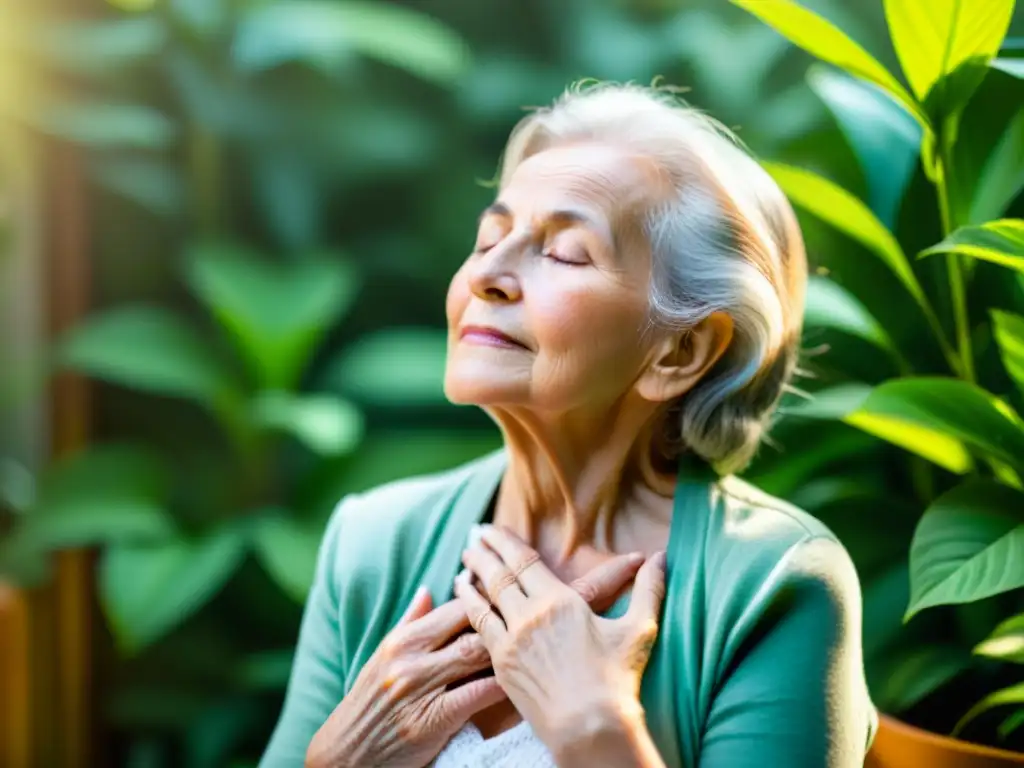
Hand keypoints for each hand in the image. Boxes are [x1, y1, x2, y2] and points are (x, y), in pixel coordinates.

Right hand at [306, 550, 648, 767]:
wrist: (343, 756)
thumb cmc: (370, 702)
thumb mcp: (386, 656)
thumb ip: (415, 620)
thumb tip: (436, 585)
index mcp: (415, 632)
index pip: (477, 594)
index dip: (521, 571)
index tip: (565, 558)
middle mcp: (420, 650)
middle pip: (496, 613)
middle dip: (554, 595)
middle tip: (603, 579)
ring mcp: (423, 684)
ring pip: (485, 650)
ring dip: (537, 635)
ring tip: (586, 621)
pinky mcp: (429, 721)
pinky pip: (474, 696)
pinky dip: (505, 685)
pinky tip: (538, 676)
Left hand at [454, 525, 666, 758]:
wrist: (591, 730)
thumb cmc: (618, 681)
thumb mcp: (639, 629)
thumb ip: (649, 590)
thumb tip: (662, 557)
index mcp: (561, 601)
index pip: (525, 560)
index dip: (506, 541)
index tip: (492, 529)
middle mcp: (530, 615)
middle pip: (500, 573)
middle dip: (485, 551)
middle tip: (474, 535)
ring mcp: (512, 640)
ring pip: (484, 598)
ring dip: (472, 575)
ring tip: (463, 560)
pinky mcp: (502, 665)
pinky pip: (478, 627)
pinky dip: (469, 607)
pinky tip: (463, 599)